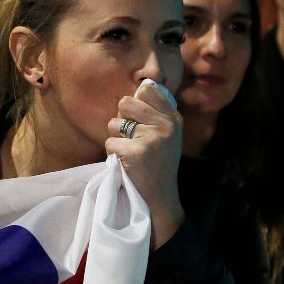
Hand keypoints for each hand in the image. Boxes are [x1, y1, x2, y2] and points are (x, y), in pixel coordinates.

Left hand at [105, 82, 184, 249]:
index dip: (135, 104)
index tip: (139, 120)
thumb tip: (141, 86)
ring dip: (116, 138)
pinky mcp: (136, 153)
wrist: (160, 198)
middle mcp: (165, 125)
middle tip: (130, 138)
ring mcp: (151, 138)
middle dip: (121, 119)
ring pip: (114, 123)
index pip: (147, 90)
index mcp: (173, 118)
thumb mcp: (166, 135)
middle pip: (126, 102)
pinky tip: (126, 163)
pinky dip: (112, 154)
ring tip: (130, 152)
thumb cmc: (158, 164)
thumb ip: (155, 113)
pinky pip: (109, 142)